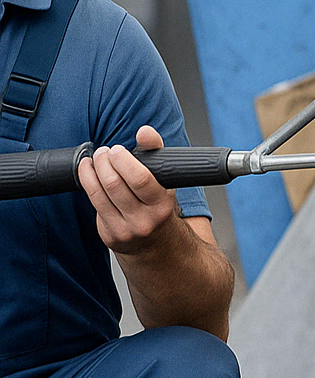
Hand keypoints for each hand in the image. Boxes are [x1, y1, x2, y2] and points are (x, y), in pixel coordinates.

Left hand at [78, 125, 180, 254]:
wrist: (157, 246)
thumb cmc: (158, 206)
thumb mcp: (165, 181)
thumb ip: (156, 152)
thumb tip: (145, 132)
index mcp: (162, 205)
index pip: (140, 179)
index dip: (123, 160)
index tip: (118, 150)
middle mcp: (145, 220)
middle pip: (115, 184)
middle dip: (104, 161)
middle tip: (104, 152)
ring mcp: (126, 229)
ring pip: (101, 192)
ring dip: (93, 169)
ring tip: (96, 159)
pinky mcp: (110, 234)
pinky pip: (94, 202)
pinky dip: (87, 181)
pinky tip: (88, 171)